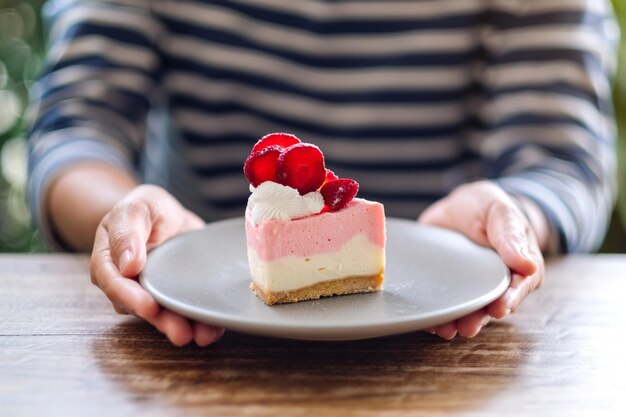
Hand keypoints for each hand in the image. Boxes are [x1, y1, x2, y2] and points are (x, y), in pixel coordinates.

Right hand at [90, 184, 224, 345]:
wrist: (165, 213)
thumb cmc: (144, 209)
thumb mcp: (134, 208)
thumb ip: (126, 232)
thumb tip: (128, 265)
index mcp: (110, 264)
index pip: (115, 284)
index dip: (130, 298)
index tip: (148, 307)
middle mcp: (129, 285)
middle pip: (141, 308)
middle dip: (162, 322)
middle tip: (180, 333)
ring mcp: (153, 293)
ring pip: (164, 315)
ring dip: (183, 326)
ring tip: (202, 335)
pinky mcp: (176, 295)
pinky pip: (185, 310)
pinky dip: (200, 321)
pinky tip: (214, 328)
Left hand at [418, 181, 544, 338]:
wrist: (458, 206)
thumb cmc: (486, 207)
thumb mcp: (500, 212)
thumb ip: (511, 236)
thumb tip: (528, 265)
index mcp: (517, 267)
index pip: (518, 287)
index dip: (509, 299)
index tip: (499, 308)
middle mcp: (495, 283)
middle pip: (491, 306)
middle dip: (479, 318)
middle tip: (468, 327)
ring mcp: (470, 287)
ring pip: (467, 310)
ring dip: (457, 322)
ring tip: (446, 329)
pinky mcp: (447, 286)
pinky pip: (444, 303)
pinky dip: (437, 314)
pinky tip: (430, 321)